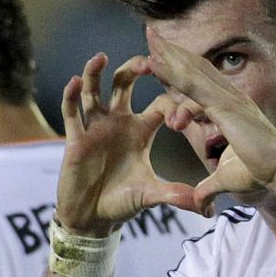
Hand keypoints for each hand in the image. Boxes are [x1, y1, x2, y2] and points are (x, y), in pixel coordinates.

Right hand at [55, 53, 197, 235]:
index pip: (160, 104)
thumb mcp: (151, 195)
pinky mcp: (75, 138)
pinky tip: (75, 81)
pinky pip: (71, 111)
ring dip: (96, 72)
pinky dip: (71, 95)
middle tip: (146, 61)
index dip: (172, 104)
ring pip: (94, 90)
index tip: (180, 117)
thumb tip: (204, 207)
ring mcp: (95, 127)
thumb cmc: (122, 202)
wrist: (93, 218)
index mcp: (141, 131)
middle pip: (125, 83)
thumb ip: (175, 194)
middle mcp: (118, 122)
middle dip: (134, 69)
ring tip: (102, 57)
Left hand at [146, 31, 275, 213]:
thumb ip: (209, 189)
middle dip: (173, 51)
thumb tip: (200, 206)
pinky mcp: (223, 106)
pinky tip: (153, 61)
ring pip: (191, 70)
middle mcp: (230, 97)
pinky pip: (192, 85)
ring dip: (168, 53)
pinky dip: (172, 72)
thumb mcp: (226, 180)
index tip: (164, 59)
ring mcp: (227, 98)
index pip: (202, 82)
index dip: (183, 68)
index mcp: (232, 108)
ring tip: (148, 36)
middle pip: (196, 67)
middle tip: (152, 33)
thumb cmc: (261, 174)